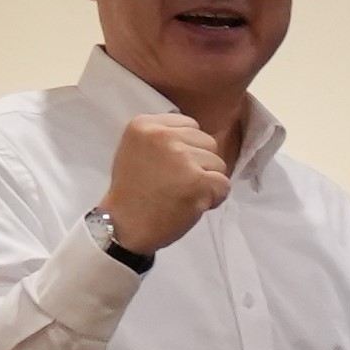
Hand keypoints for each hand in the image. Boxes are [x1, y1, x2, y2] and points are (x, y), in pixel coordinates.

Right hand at [98, 113, 233, 256]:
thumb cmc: (133, 190)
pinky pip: (224, 184)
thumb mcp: (137, 148)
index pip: (191, 125)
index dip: (189, 148)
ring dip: (207, 181)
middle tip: (178, 182)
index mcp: (145, 124)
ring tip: (183, 193)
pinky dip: (215, 198)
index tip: (172, 166)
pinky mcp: (198, 181)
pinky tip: (193, 204)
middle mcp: (163, 136)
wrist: (125, 224)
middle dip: (200, 164)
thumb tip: (198, 137)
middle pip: (208, 142)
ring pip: (219, 163)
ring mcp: (182, 158)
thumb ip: (165, 137)